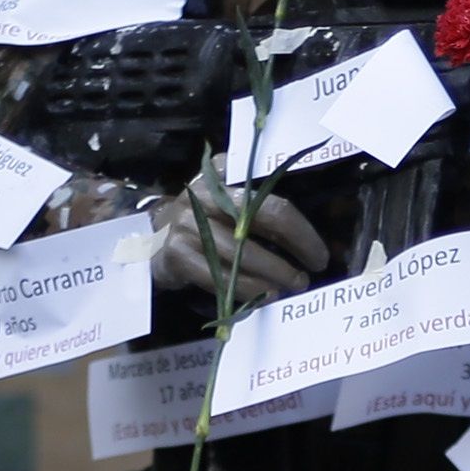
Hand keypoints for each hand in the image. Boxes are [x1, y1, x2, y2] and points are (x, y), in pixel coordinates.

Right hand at [150, 160, 330, 310]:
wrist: (149, 241)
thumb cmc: (203, 223)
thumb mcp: (225, 203)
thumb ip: (258, 207)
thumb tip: (307, 241)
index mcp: (223, 173)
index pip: (272, 198)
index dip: (301, 229)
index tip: (319, 254)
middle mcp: (204, 193)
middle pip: (262, 216)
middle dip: (296, 247)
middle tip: (311, 272)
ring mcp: (188, 223)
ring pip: (242, 253)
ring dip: (275, 274)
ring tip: (292, 286)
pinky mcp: (178, 252)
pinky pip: (220, 276)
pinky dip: (246, 290)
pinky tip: (264, 297)